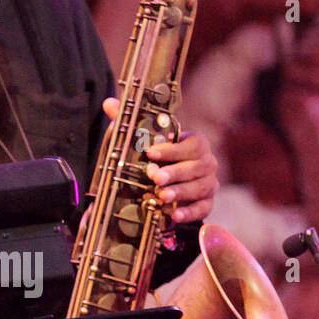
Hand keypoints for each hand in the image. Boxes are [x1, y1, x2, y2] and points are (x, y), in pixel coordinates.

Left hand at [102, 98, 218, 223]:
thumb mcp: (145, 138)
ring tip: (162, 196)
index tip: (151, 153)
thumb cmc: (160, 154)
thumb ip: (130, 121)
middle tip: (155, 178)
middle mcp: (207, 162)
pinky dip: (190, 212)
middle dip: (175, 173)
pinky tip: (175, 215)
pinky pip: (204, 208)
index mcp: (196, 143)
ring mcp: (209, 183)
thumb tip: (109, 103)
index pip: (191, 145)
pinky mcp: (207, 201)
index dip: (172, 150)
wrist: (173, 177)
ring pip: (200, 188)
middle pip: (197, 167)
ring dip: (180, 193)